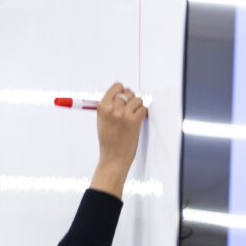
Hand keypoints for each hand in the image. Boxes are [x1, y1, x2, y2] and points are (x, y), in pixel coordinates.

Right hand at [91, 81, 147, 197]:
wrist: (113, 158)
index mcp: (102, 107)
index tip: (124, 96)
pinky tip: (137, 122)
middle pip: (128, 92)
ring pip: (137, 99)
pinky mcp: (134, 120)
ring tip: (132, 117)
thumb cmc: (108, 140)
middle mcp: (112, 108)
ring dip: (137, 107)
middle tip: (128, 111)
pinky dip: (142, 114)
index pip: (116, 87)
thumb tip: (126, 90)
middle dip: (130, 100)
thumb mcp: (102, 120)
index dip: (122, 90)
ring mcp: (123, 114)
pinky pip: (144, 108)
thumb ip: (111, 105)